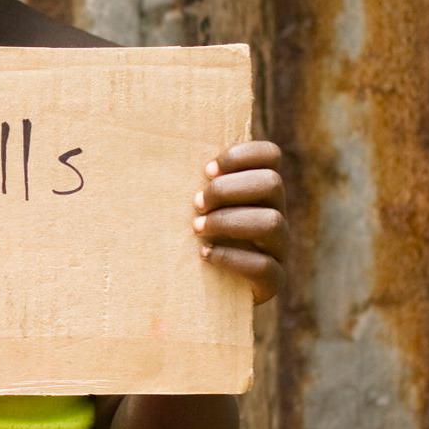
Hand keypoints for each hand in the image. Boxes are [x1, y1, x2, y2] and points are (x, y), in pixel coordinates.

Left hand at [193, 140, 285, 303]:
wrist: (205, 286)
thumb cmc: (192, 232)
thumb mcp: (194, 201)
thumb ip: (191, 178)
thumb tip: (150, 143)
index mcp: (258, 189)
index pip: (270, 155)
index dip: (241, 155)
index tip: (206, 170)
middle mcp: (275, 212)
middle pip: (271, 183)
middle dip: (227, 189)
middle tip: (196, 203)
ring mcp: (278, 247)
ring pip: (272, 222)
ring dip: (228, 221)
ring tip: (197, 228)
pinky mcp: (273, 280)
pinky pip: (265, 267)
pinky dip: (231, 258)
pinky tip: (205, 255)